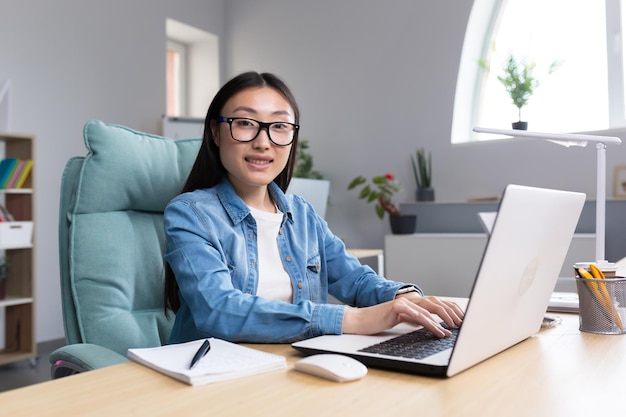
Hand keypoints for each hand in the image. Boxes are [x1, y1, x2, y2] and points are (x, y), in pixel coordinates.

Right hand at [342, 296, 463, 337]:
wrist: (362, 320)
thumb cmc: (380, 321)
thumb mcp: (402, 320)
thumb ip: (416, 320)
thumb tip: (433, 326)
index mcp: (413, 303)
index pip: (436, 306)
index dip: (450, 312)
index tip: (460, 322)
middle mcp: (410, 301)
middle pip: (435, 306)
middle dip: (449, 317)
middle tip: (459, 327)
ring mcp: (403, 303)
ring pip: (425, 312)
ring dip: (437, 324)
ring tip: (446, 333)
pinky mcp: (395, 307)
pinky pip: (412, 313)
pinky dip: (422, 319)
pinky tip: (430, 325)